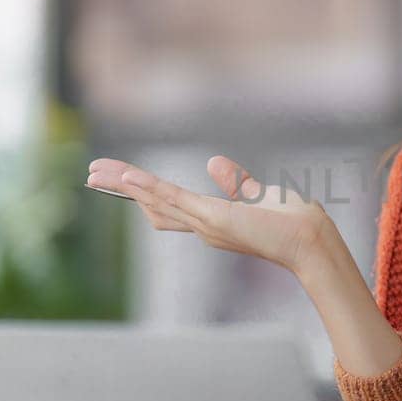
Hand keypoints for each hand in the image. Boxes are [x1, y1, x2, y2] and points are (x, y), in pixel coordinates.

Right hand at [87, 155, 335, 275]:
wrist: (310, 238)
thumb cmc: (290, 222)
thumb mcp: (257, 194)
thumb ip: (235, 181)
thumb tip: (213, 162)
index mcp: (210, 221)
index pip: (166, 206)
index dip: (140, 193)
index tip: (120, 178)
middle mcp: (202, 226)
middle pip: (150, 205)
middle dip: (121, 189)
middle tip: (91, 174)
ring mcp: (204, 223)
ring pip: (155, 199)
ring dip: (125, 183)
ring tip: (96, 170)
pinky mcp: (212, 217)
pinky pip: (173, 198)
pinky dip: (147, 186)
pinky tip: (127, 175)